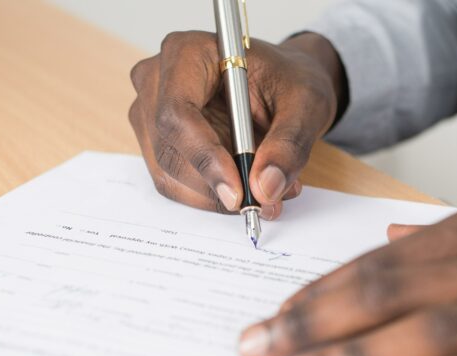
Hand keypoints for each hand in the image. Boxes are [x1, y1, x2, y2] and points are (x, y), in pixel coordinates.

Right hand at [128, 32, 345, 218]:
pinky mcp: (157, 143)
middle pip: (169, 150)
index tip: (237, 192)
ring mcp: (150, 114)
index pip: (177, 113)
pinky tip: (246, 186)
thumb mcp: (306, 104)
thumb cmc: (288, 80)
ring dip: (216, 195)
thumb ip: (289, 144)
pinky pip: (175, 184)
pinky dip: (211, 195)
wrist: (282, 85)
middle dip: (215, 186)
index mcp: (187, 53)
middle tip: (263, 201)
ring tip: (266, 191)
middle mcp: (157, 81)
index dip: (204, 157)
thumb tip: (266, 187)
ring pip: (170, 174)